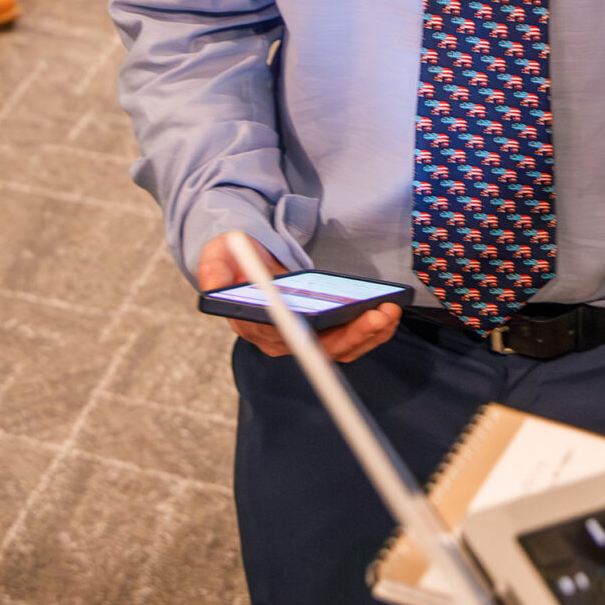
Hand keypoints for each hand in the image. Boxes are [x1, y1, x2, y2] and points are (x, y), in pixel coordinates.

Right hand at [196, 232, 399, 361]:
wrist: (244, 260)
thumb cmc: (233, 258)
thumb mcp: (217, 255)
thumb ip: (213, 269)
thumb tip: (216, 286)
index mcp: (253, 325)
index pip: (285, 339)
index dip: (311, 337)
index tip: (334, 325)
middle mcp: (278, 340)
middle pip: (320, 350)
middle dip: (355, 334)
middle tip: (381, 313)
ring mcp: (301, 339)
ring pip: (339, 349)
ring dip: (369, 334)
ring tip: (390, 311)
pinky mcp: (319, 332)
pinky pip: (348, 340)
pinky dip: (370, 330)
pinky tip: (387, 313)